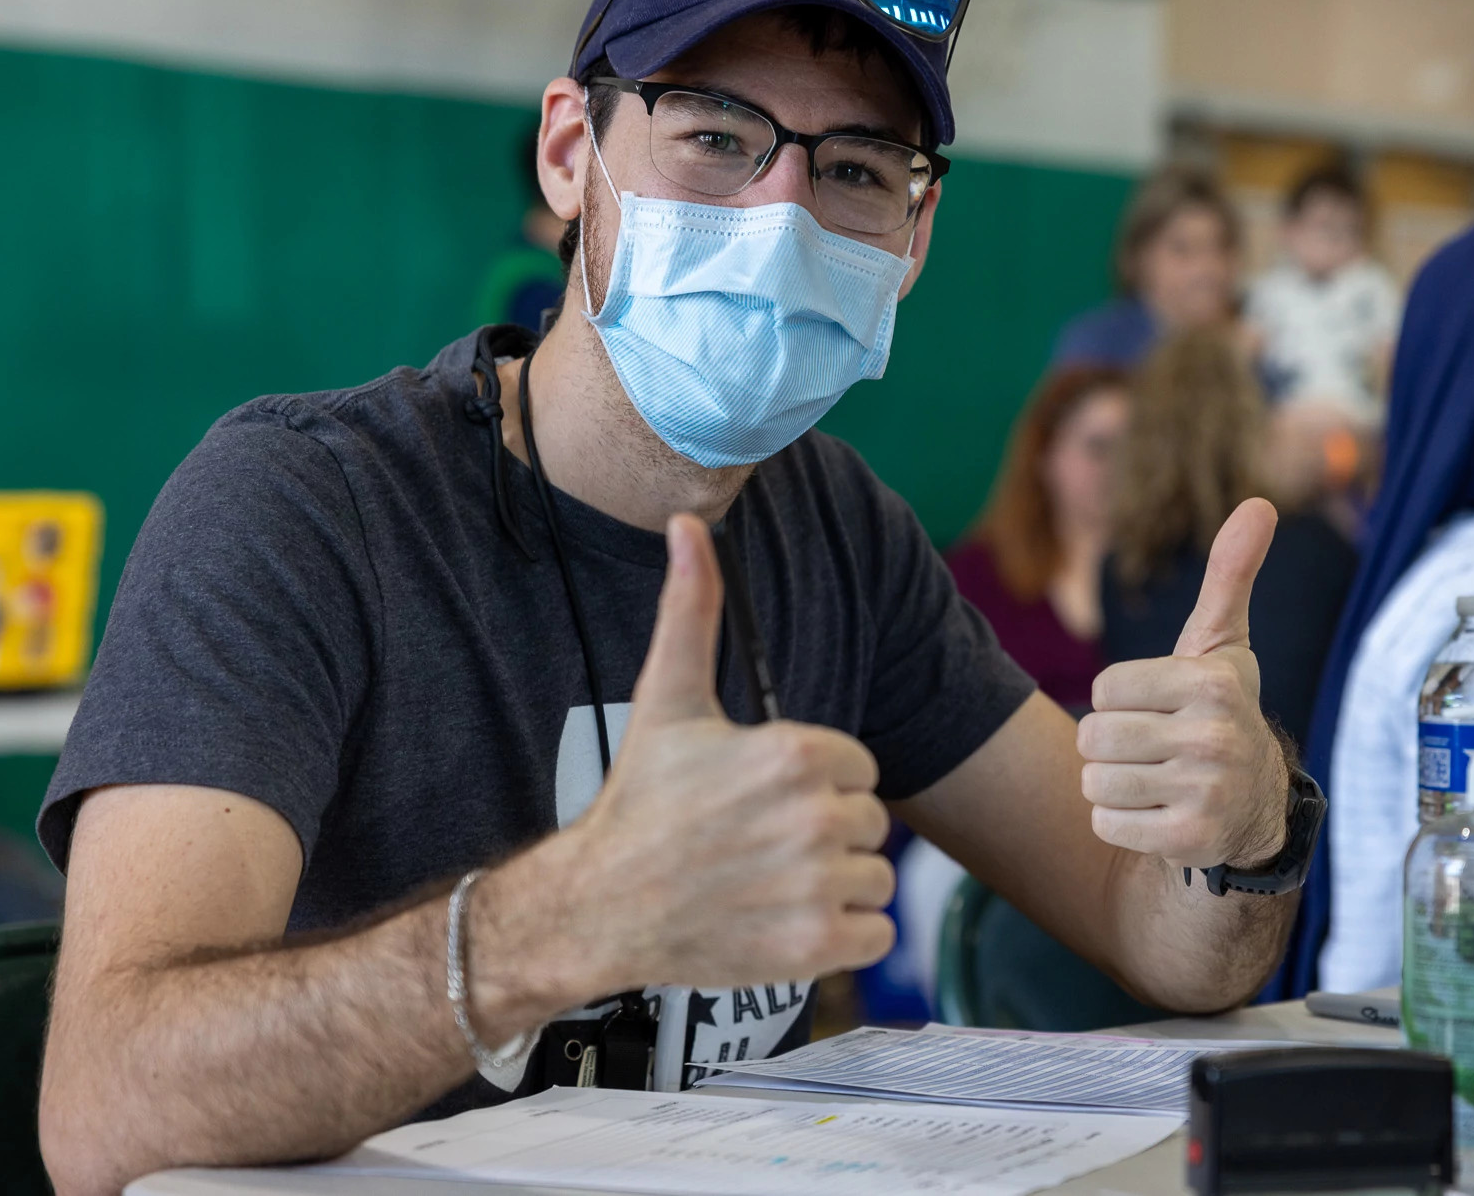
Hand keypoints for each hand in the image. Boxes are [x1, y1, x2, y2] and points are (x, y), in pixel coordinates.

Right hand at [535, 515, 894, 994]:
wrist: (598, 906)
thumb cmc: (639, 801)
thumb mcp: (667, 698)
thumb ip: (692, 608)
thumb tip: (687, 525)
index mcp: (793, 753)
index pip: (857, 766)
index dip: (816, 781)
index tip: (763, 796)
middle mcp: (812, 819)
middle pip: (869, 822)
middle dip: (826, 831)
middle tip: (761, 842)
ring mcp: (813, 887)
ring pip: (874, 878)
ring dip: (836, 884)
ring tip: (774, 881)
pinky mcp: (812, 948)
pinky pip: (875, 935)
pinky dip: (844, 935)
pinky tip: (790, 919)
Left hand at [1078, 499, 1291, 870]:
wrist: (1256, 805)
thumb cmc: (1221, 710)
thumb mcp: (1223, 645)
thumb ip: (1229, 575)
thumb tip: (1259, 503)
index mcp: (1212, 683)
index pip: (1104, 689)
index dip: (1119, 701)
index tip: (1158, 708)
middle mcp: (1214, 735)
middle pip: (1093, 736)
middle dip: (1110, 745)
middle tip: (1152, 749)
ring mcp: (1206, 791)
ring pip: (1095, 782)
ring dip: (1113, 785)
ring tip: (1155, 779)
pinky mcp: (1191, 839)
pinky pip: (1105, 824)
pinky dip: (1120, 823)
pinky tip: (1158, 813)